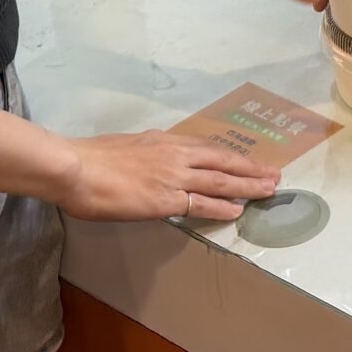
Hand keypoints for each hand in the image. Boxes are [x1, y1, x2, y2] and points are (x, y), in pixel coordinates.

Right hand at [60, 130, 277, 223]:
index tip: (249, 160)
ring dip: (248, 186)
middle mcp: (175, 154)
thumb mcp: (127, 146)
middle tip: (274, 174)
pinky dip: (222, 207)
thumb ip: (146, 154)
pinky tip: (238, 211)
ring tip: (268, 190)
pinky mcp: (166, 199)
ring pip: (220, 181)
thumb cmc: (92, 159)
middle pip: (223, 161)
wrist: (77, 168)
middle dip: (251, 168)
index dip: (231, 156)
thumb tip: (153, 164)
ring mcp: (173, 176)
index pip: (207, 147)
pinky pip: (201, 204)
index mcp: (164, 141)